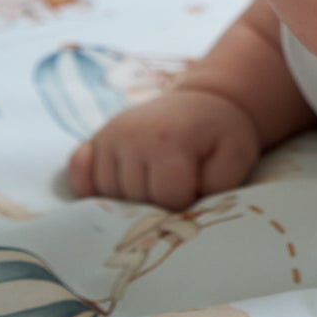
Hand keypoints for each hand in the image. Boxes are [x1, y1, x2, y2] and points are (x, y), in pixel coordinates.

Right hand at [67, 87, 261, 209]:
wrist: (203, 102)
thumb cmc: (222, 135)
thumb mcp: (235, 159)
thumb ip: (216, 189)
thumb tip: (184, 214)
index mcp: (168, 141)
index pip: (166, 200)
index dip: (185, 205)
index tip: (197, 191)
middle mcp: (131, 137)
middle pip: (135, 201)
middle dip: (158, 205)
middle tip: (177, 189)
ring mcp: (108, 137)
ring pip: (106, 196)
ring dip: (130, 201)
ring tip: (155, 185)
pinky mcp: (96, 140)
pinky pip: (81, 178)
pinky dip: (94, 190)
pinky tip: (118, 189)